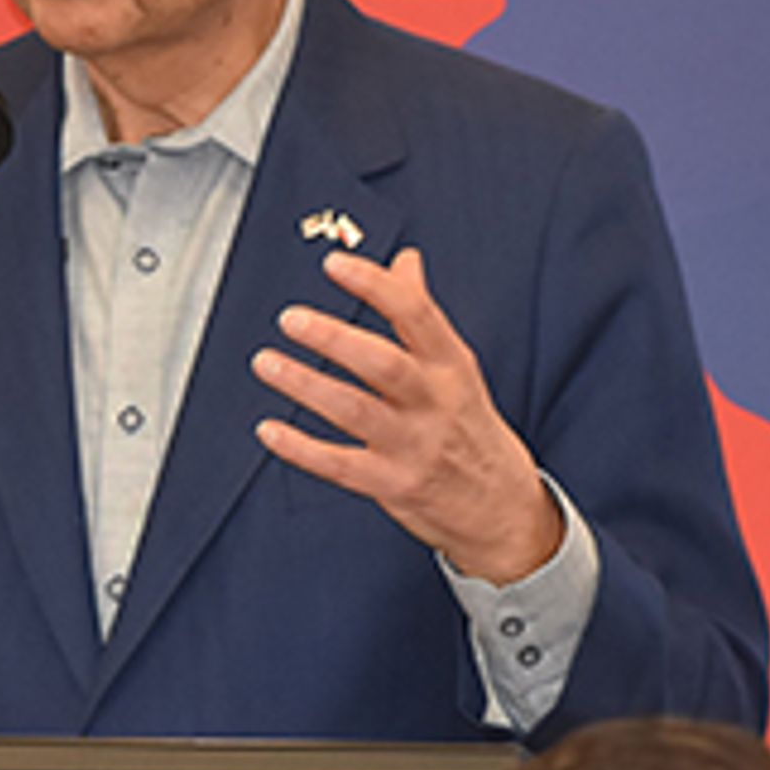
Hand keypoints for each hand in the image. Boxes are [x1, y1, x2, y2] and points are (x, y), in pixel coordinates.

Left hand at [252, 246, 566, 583]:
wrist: (502, 508)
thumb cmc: (470, 428)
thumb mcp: (458, 367)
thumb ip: (422, 313)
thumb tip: (405, 260)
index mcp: (451, 366)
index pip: (416, 315)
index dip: (375, 286)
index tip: (335, 264)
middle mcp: (434, 403)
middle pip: (383, 364)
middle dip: (334, 338)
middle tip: (291, 318)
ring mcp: (414, 446)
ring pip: (354, 411)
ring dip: (305, 385)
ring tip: (267, 362)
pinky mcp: (393, 485)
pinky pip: (339, 465)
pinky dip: (300, 448)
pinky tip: (269, 429)